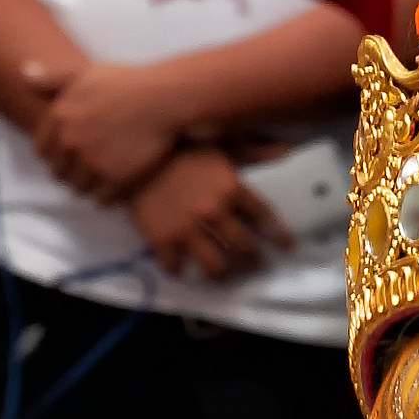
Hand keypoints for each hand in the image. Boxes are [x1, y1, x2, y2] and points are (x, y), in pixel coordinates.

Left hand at [24, 57, 185, 197]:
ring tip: (103, 180)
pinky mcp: (115, 179)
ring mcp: (92, 162)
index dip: (56, 156)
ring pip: (79, 188)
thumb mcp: (84, 73)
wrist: (164, 100)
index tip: (71, 156)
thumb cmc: (127, 83)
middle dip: (72, 173)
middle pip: (60, 173)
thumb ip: (52, 78)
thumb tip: (24, 74)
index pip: (43, 151)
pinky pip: (101, 200)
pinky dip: (107, 198)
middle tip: (90, 170)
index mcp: (59, 116)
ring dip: (89, 187)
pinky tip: (117, 188)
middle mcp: (71, 141)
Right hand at [126, 148, 288, 281]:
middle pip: (244, 250)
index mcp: (231, 188)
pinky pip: (176, 267)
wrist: (130, 149)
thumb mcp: (219, 144)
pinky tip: (182, 266)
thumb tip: (288, 150)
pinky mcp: (162, 238)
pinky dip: (179, 270)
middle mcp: (213, 212)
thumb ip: (254, 152)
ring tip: (223, 274)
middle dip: (252, 260)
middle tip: (251, 263)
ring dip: (222, 274)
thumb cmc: (178, 145)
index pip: (265, 219)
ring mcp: (187, 228)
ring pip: (215, 268)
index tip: (287, 247)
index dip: (279, 236)